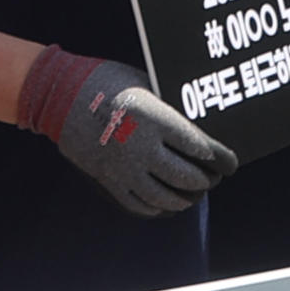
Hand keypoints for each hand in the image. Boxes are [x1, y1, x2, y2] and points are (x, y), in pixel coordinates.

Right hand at [23, 49, 234, 213]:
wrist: (60, 95)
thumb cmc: (109, 82)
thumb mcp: (147, 88)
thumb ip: (172, 112)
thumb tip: (202, 132)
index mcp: (155, 119)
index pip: (201, 149)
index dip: (222, 159)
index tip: (229, 163)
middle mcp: (142, 148)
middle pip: (188, 178)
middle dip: (206, 181)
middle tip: (212, 177)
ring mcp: (124, 169)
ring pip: (167, 198)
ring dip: (186, 198)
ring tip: (193, 192)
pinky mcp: (109, 181)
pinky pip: (141, 206)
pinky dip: (159, 208)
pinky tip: (167, 202)